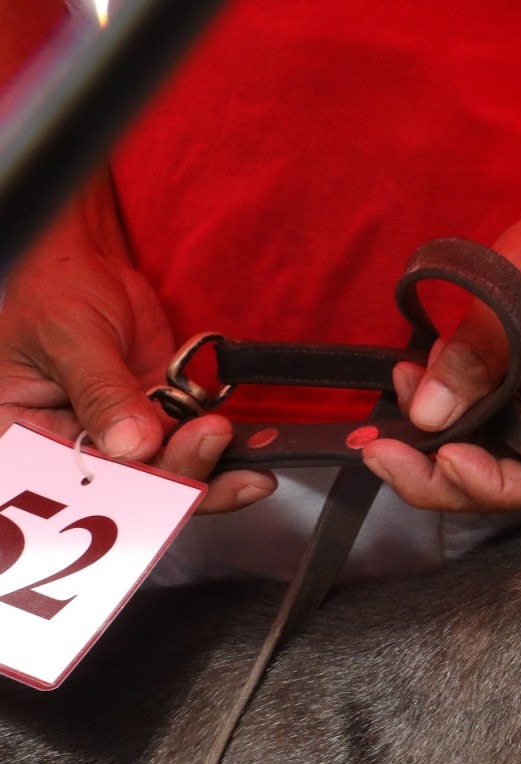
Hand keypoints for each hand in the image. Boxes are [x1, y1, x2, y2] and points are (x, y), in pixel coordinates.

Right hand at [0, 213, 274, 513]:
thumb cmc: (53, 292)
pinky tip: (253, 444)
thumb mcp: (70, 336)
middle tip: (211, 439)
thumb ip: (101, 391)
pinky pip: (191, 446)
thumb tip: (132, 444)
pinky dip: (226, 448)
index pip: (74, 486)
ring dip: (212, 467)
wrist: (89, 267)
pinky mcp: (158, 424)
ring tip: (240, 446)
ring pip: (170, 475)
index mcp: (25, 442)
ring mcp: (121, 440)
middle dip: (179, 475)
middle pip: (131, 490)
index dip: (122, 495)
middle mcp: (73, 451)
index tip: (164, 484)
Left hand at [361, 182, 520, 511]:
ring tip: (405, 382)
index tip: (440, 456)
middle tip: (379, 450)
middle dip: (435, 474)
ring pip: (481, 459)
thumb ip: (474, 357)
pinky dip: (440, 411)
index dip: (483, 482)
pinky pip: (477, 427)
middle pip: (501, 483)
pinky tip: (417, 375)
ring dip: (429, 440)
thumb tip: (428, 417)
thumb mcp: (514, 293)